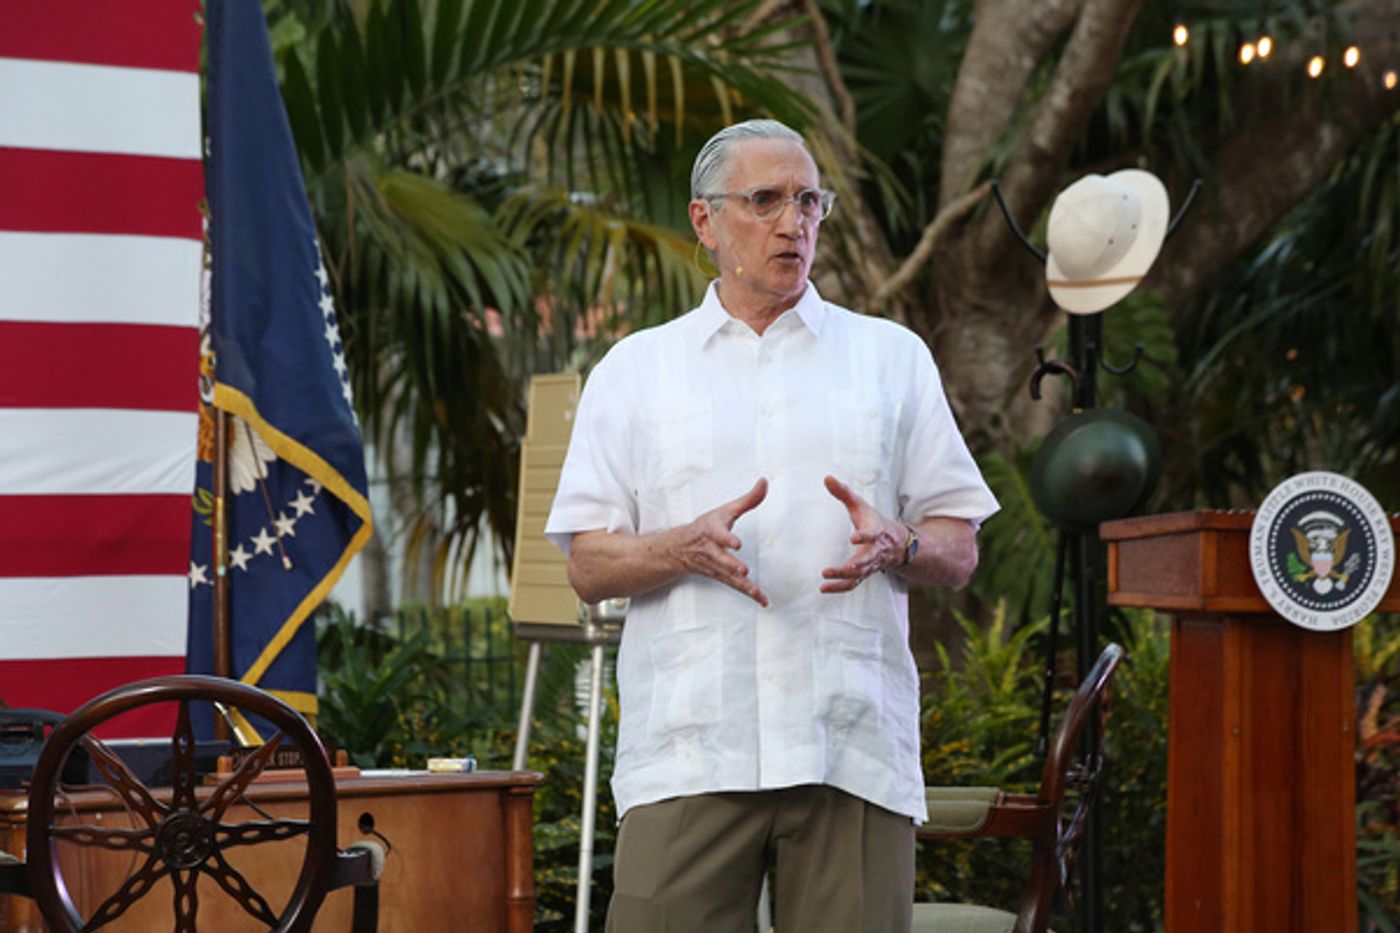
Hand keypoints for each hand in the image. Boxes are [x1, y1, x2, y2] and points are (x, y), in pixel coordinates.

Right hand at [673, 478, 768, 605]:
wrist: (680, 547)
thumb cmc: (708, 526)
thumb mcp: (725, 510)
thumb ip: (748, 499)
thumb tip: (765, 482)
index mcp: (712, 531)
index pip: (718, 534)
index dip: (726, 538)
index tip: (736, 543)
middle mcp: (711, 550)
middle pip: (721, 559)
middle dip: (730, 564)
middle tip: (743, 570)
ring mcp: (715, 566)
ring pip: (728, 576)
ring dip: (742, 584)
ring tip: (755, 590)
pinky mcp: (720, 576)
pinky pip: (735, 586)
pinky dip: (749, 594)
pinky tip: (763, 600)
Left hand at [820, 475, 906, 592]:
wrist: (896, 544)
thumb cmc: (873, 521)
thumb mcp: (860, 505)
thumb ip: (844, 492)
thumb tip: (826, 477)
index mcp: (876, 532)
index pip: (872, 535)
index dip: (865, 536)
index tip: (854, 538)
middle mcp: (875, 551)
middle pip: (867, 560)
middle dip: (856, 564)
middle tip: (845, 567)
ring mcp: (870, 565)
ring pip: (859, 575)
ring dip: (843, 577)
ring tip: (825, 576)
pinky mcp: (863, 574)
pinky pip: (853, 584)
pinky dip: (839, 588)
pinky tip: (823, 589)